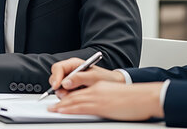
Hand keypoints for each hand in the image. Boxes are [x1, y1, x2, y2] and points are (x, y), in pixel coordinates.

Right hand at [48, 57, 124, 97]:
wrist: (114, 85)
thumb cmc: (106, 78)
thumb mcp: (94, 77)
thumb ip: (79, 78)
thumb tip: (65, 83)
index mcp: (73, 64)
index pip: (58, 68)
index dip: (55, 77)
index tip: (57, 86)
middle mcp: (69, 72)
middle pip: (55, 78)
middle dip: (58, 87)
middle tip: (65, 94)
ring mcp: (70, 81)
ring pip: (58, 88)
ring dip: (64, 93)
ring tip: (75, 95)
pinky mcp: (71, 89)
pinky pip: (64, 93)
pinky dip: (68, 97)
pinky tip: (77, 97)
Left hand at [48, 81, 163, 120]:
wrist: (145, 97)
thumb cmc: (135, 98)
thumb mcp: (115, 95)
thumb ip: (104, 99)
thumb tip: (100, 107)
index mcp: (99, 87)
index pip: (79, 91)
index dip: (68, 96)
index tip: (60, 101)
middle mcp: (96, 90)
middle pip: (74, 95)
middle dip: (61, 101)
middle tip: (52, 106)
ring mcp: (97, 98)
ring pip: (74, 100)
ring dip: (62, 105)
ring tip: (53, 109)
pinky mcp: (100, 105)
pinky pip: (81, 107)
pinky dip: (70, 109)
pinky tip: (63, 110)